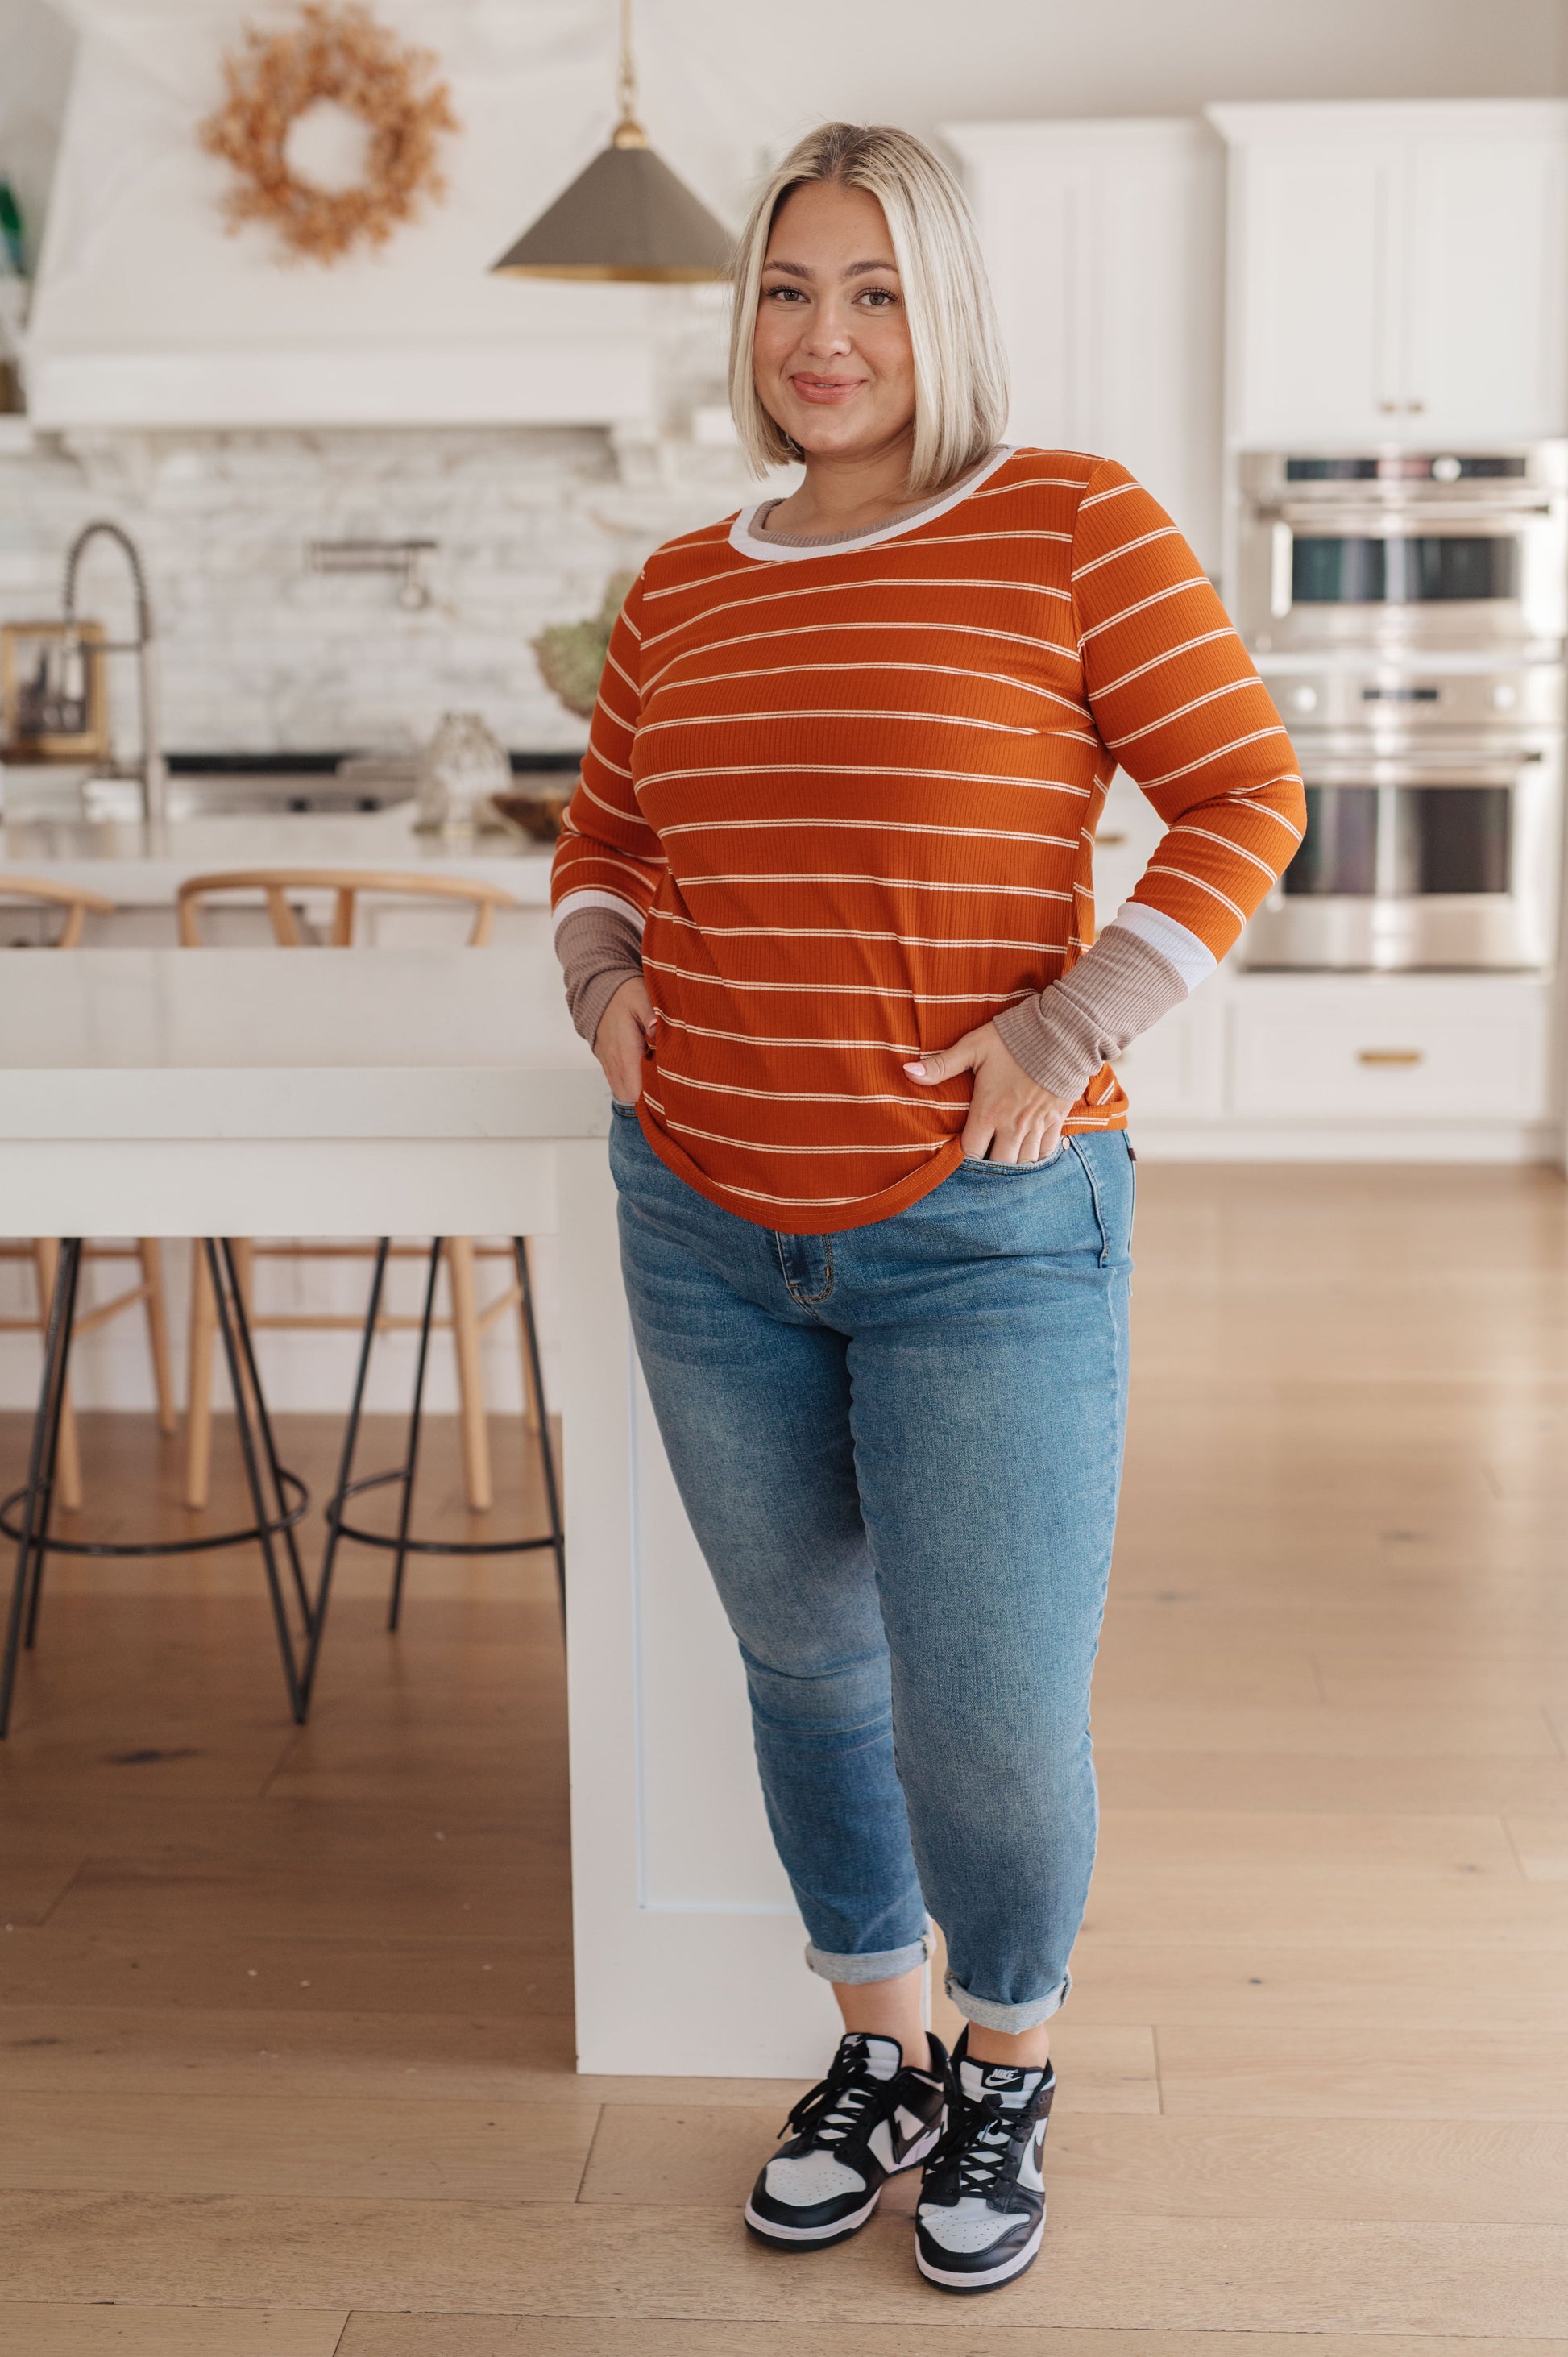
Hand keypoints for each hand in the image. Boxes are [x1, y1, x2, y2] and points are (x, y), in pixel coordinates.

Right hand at [594, 975, 658, 1105]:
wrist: (598, 990)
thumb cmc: (625, 994)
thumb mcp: (642, 997)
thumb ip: (652, 1015)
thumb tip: (657, 1029)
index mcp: (626, 1050)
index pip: (637, 1089)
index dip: (653, 1097)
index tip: (671, 1092)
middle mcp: (615, 1061)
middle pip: (631, 1098)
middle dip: (650, 1099)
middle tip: (669, 1088)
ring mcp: (609, 1063)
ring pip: (623, 1093)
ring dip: (640, 1094)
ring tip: (659, 1085)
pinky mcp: (608, 1062)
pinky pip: (618, 1084)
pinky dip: (632, 1087)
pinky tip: (647, 1076)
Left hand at [905, 1022, 1072, 1163]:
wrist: (1064, 1032)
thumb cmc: (1014, 1038)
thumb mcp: (973, 1047)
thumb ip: (941, 1064)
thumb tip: (907, 1071)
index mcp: (988, 1112)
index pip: (972, 1153)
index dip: (963, 1160)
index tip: (959, 1157)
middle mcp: (1013, 1125)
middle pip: (999, 1165)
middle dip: (989, 1168)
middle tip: (981, 1165)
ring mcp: (1036, 1125)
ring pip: (1024, 1163)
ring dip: (1013, 1166)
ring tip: (1003, 1165)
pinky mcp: (1056, 1119)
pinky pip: (1046, 1152)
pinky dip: (1037, 1158)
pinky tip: (1029, 1156)